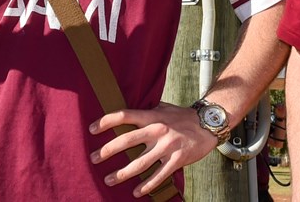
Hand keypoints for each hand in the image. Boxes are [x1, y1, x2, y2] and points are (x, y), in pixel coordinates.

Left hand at [89, 103, 214, 196]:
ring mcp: (167, 146)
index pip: (124, 116)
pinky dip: (147, 185)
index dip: (106, 122)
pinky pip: (159, 175)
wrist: (208, 124)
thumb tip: (126, 114)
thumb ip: (146, 111)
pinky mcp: (177, 159)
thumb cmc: (183, 116)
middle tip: (93, 159)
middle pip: (127, 141)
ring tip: (109, 180)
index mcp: (152, 116)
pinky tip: (136, 192)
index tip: (91, 129)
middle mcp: (157, 130)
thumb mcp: (163, 108)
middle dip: (107, 151)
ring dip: (122, 173)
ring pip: (141, 163)